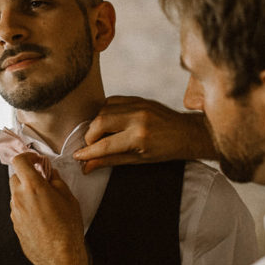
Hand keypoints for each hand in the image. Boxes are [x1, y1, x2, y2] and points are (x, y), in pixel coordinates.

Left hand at [9, 152, 87, 264]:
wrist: (59, 257)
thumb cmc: (66, 229)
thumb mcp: (68, 199)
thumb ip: (56, 181)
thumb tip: (50, 174)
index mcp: (32, 187)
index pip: (19, 161)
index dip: (28, 157)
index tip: (36, 160)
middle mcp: (19, 198)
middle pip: (16, 177)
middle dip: (27, 175)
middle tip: (43, 180)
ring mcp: (14, 212)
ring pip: (16, 193)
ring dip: (26, 191)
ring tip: (44, 201)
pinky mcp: (14, 224)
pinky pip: (18, 208)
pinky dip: (26, 206)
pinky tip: (41, 215)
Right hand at [73, 96, 217, 172]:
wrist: (187, 133)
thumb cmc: (166, 151)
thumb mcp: (138, 160)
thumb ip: (110, 161)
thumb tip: (87, 166)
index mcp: (139, 137)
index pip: (105, 145)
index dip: (88, 151)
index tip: (77, 157)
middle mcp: (137, 118)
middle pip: (99, 122)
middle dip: (90, 136)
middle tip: (92, 147)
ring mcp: (138, 105)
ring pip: (103, 110)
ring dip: (96, 124)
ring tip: (101, 136)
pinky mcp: (138, 98)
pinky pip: (113, 100)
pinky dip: (106, 111)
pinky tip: (109, 122)